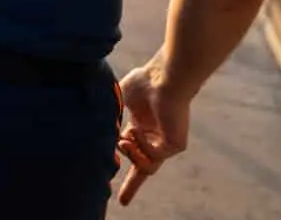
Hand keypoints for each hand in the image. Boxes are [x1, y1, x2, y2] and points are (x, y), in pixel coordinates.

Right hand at [115, 62, 191, 205]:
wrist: (163, 78)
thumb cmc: (143, 84)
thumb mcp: (118, 103)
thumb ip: (111, 121)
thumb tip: (105, 139)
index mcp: (143, 128)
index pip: (134, 155)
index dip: (129, 180)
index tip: (122, 202)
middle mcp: (155, 139)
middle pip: (142, 168)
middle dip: (129, 164)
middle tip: (121, 143)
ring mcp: (166, 143)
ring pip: (146, 166)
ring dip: (132, 155)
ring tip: (125, 140)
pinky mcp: (175, 146)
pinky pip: (153, 157)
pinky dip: (141, 147)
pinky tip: (139, 131)